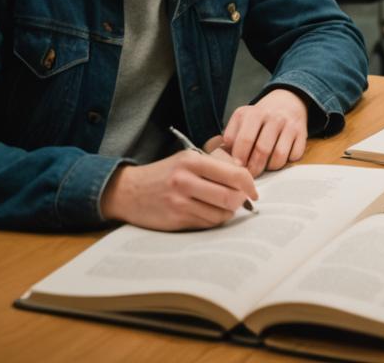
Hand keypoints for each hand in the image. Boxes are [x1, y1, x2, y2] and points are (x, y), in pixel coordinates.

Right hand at [99, 150, 257, 229]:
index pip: (233, 173)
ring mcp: (179, 202)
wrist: (129, 191)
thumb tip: (244, 176)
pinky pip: (206, 224)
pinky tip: (211, 214)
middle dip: (241, 201)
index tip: (254, 191)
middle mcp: (186, 180)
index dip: (249, 184)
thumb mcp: (187, 158)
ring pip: (219, 214)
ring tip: (225, 207)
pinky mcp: (175, 220)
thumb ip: (214, 165)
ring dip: (228, 213)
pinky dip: (214, 221)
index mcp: (192, 161)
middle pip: (229, 196)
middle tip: (243, 202)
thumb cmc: (164, 173)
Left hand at [214, 88, 308, 175]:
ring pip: (278, 156)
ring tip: (264, 166)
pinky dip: (286, 162)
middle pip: (261, 151)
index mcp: (251, 113)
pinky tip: (279, 157)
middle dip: (253, 169)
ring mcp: (288, 123)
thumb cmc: (259, 118)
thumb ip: (230, 138)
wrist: (288, 99)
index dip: (238, 161)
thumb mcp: (242, 120)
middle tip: (250, 176)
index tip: (235, 169)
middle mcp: (271, 116)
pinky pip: (293, 156)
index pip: (242, 142)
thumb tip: (219, 161)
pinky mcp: (302, 132)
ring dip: (270, 167)